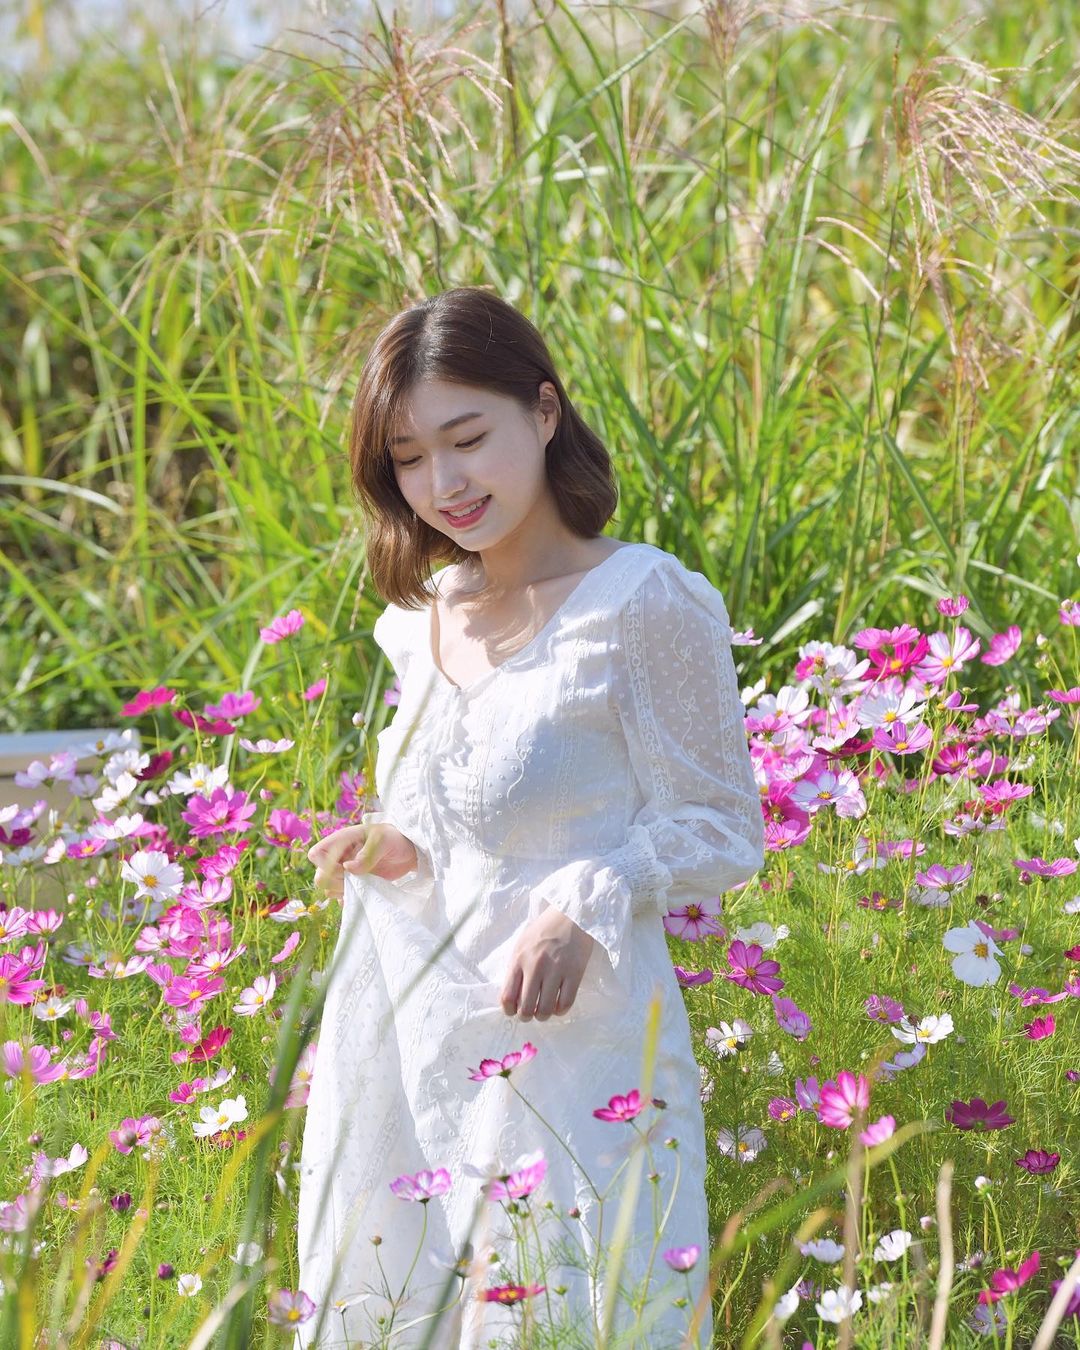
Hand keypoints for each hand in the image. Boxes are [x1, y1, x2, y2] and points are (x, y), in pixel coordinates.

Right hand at [307, 821, 420, 898]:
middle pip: (320, 876)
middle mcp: (339, 858)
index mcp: (341, 842)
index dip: (325, 864)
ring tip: (363, 884)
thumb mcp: (383, 841)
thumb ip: (367, 853)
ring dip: (343, 891)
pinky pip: (342, 897)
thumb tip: (348, 868)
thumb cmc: (394, 839)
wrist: (408, 852)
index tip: (345, 867)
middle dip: (335, 882)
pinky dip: (350, 899)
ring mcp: (346, 874)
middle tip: (356, 879)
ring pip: (329, 889)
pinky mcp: (355, 885)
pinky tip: (365, 893)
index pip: (316, 854)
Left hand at [500, 905, 595, 1022]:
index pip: (507, 996)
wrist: (571, 914)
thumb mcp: (522, 944)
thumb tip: (512, 996)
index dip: (509, 1011)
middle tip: (530, 1014)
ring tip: (544, 1011)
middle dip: (526, 1016)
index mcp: (519, 959)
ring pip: (545, 1009)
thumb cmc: (544, 929)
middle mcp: (535, 967)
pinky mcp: (574, 973)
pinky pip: (565, 1003)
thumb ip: (516, 968)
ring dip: (543, 1016)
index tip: (513, 1011)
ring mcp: (556, 971)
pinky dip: (560, 1011)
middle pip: (526, 1008)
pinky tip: (558, 1006)